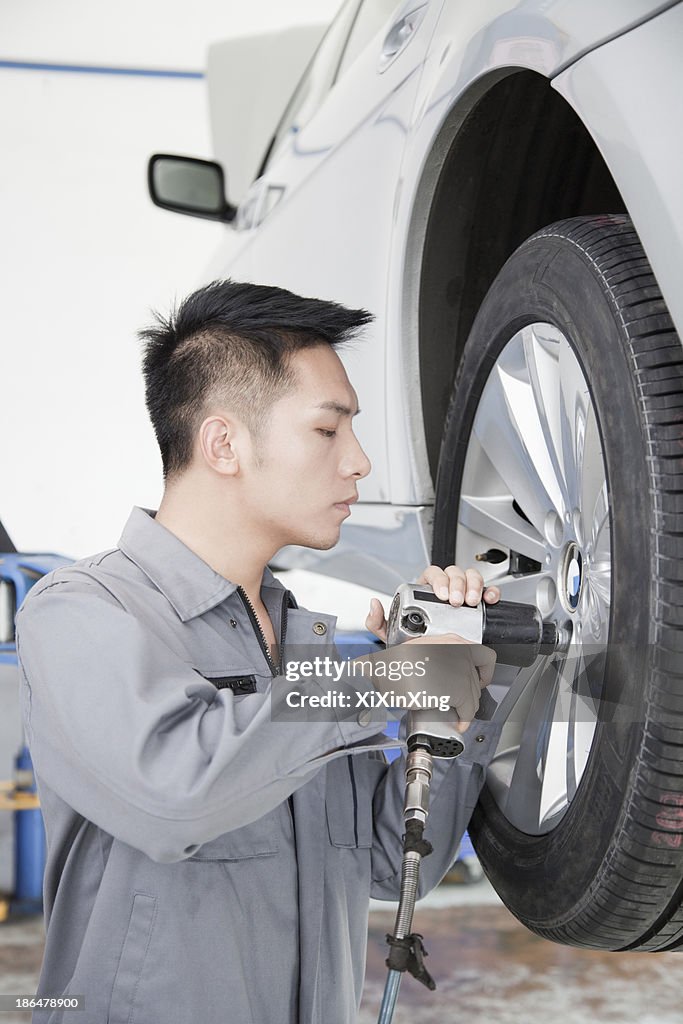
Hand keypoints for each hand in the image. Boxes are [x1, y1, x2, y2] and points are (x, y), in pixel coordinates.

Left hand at [365, 564, 500, 642]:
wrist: (435, 655)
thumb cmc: (415, 639)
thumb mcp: (394, 632)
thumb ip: (379, 621)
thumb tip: (374, 605)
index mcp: (425, 590)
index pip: (432, 573)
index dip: (438, 580)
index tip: (441, 593)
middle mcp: (445, 588)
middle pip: (453, 573)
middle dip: (457, 585)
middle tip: (456, 601)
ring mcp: (463, 593)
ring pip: (471, 576)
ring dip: (473, 586)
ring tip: (470, 602)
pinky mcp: (477, 601)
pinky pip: (486, 590)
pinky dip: (490, 592)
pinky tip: (488, 599)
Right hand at [399, 633, 495, 731]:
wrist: (388, 670)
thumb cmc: (396, 662)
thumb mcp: (422, 652)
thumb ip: (441, 660)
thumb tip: (446, 677)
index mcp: (453, 641)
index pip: (485, 657)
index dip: (484, 672)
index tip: (479, 680)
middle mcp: (462, 652)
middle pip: (477, 681)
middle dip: (469, 694)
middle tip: (458, 702)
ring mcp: (463, 670)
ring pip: (474, 697)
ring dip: (465, 708)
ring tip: (454, 714)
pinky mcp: (459, 689)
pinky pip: (468, 711)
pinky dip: (464, 720)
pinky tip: (457, 724)